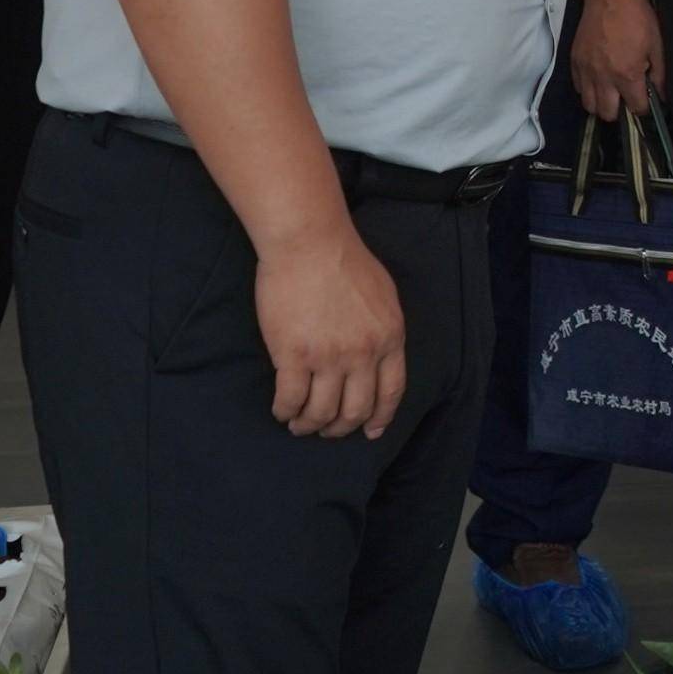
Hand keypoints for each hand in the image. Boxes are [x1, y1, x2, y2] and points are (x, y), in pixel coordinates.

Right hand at [255, 220, 406, 439]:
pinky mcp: (293, 355)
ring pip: (321, 412)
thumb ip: (383, 329)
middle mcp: (363, 354)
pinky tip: (281, 410)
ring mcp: (328, 357)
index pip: (391, 392)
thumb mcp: (383, 295)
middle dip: (340, 428)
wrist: (310, 242)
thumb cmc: (344, 260)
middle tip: (326, 430)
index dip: (380, 417)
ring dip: (309, 424)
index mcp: (389, 338)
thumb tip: (377, 354)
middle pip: (356, 409)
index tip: (371, 431)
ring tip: (299, 424)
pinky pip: (290, 399)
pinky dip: (285, 411)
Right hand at [570, 0, 664, 120]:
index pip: (636, 108)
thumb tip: (661, 95)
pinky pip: (578, 88)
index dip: (643, 108)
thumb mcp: (656, 45)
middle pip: (607, 114)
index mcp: (627, 74)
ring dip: (600, 103)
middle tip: (625, 99)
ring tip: (610, 92)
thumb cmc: (636, 17)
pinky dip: (587, 89)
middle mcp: (604, 77)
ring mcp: (586, 70)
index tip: (644, 103)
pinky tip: (597, 79)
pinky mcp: (575, 61)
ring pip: (589, 105)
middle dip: (619, 112)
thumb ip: (659, 74)